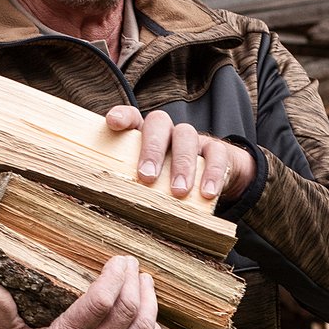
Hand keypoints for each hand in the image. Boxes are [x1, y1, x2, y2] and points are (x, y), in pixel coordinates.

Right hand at [0, 254, 163, 328]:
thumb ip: (4, 315)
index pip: (102, 299)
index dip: (115, 275)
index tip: (118, 260)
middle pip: (129, 307)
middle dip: (133, 280)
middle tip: (131, 264)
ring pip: (144, 326)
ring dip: (149, 300)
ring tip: (144, 282)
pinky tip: (150, 317)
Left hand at [105, 105, 256, 203]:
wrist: (209, 185)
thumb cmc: (168, 185)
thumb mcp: (150, 185)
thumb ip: (135, 188)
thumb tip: (113, 212)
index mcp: (145, 136)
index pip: (132, 117)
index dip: (123, 116)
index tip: (112, 123)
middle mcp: (167, 132)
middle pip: (159, 124)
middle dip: (152, 149)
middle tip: (147, 177)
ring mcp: (192, 139)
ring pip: (186, 136)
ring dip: (182, 164)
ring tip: (178, 192)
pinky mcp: (216, 150)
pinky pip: (216, 154)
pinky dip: (212, 174)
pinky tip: (206, 194)